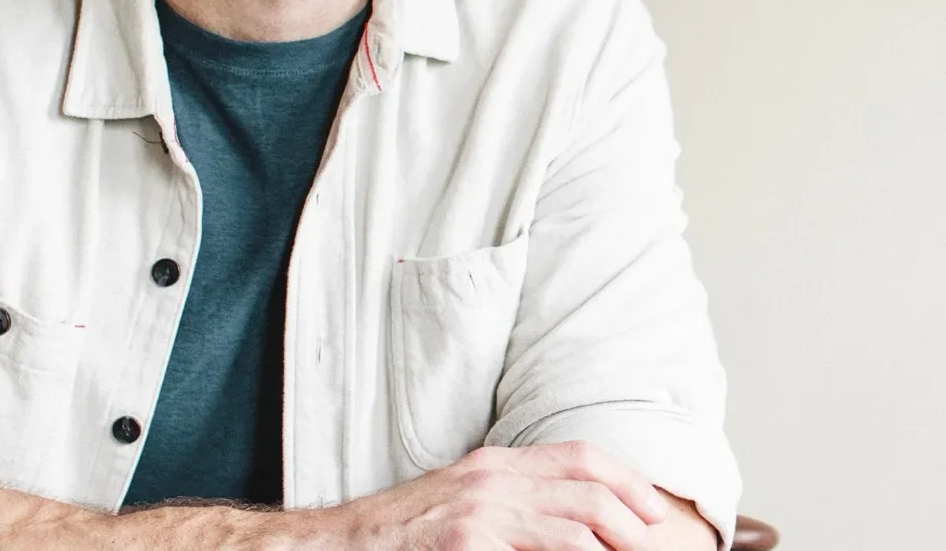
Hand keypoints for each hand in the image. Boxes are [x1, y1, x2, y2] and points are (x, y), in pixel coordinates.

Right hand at [327, 441, 668, 549]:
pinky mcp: (466, 545)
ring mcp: (480, 514)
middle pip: (587, 487)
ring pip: (576, 527)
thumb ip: (509, 503)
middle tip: (653, 548)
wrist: (341, 545)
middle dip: (634, 523)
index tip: (653, 510)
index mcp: (494, 465)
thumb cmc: (403, 534)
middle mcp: (492, 480)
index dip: (626, 478)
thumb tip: (568, 524)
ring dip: (614, 548)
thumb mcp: (461, 502)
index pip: (578, 455)